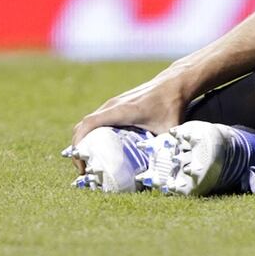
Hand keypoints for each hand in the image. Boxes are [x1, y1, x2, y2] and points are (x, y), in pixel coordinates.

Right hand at [68, 74, 187, 172]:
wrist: (175, 82)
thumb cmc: (172, 104)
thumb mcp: (169, 130)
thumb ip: (164, 150)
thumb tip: (160, 173)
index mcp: (120, 111)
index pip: (88, 124)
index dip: (79, 144)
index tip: (81, 164)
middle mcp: (112, 105)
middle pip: (84, 126)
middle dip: (79, 149)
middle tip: (85, 169)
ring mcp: (113, 104)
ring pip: (90, 122)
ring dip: (85, 141)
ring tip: (91, 162)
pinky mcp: (118, 104)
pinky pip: (98, 119)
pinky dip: (94, 133)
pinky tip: (102, 148)